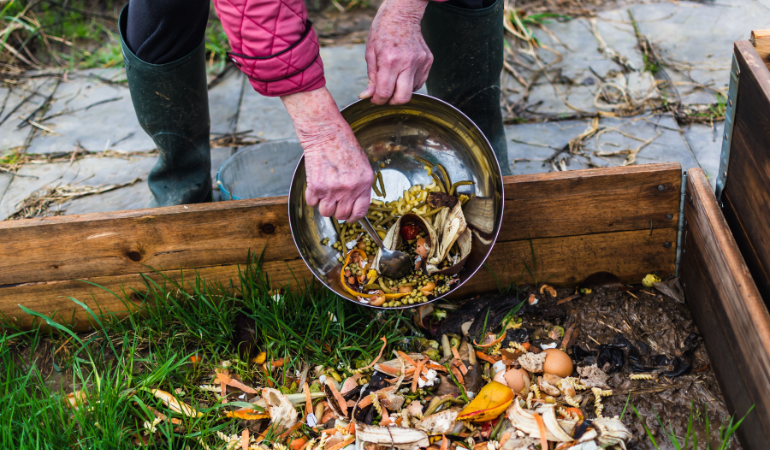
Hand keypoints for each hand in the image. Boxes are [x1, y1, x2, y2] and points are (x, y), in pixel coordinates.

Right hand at [282, 87, 373, 221]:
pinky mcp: (316, 187)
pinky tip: (316, 185)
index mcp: (364, 184)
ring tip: (325, 192)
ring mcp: (332, 189)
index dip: (353, 216)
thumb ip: (361, 184)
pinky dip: (312, 197)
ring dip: (324, 205)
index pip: (360, 212)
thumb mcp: (362, 164)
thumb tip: (356, 200)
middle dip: (337, 210)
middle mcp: (350, 189)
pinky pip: (312, 203)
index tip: (348, 215)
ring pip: (326, 212)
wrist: (326, 133)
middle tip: (334, 200)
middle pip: (341, 215)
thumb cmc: (343, 144)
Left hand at [359, 0, 431, 104]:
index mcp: (390, 60)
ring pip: (412, 91)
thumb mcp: (370, 53)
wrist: (402, 14)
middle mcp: (407, 63)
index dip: (378, 101)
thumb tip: (367, 96)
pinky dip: (410, 83)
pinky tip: (403, 72)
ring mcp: (420, 62)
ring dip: (401, 90)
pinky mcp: (428, 61)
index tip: (374, 99)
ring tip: (394, 77)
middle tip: (385, 96)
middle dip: (392, 102)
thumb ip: (371, 77)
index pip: (385, 93)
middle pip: (403, 98)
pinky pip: (420, 82)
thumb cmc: (383, 31)